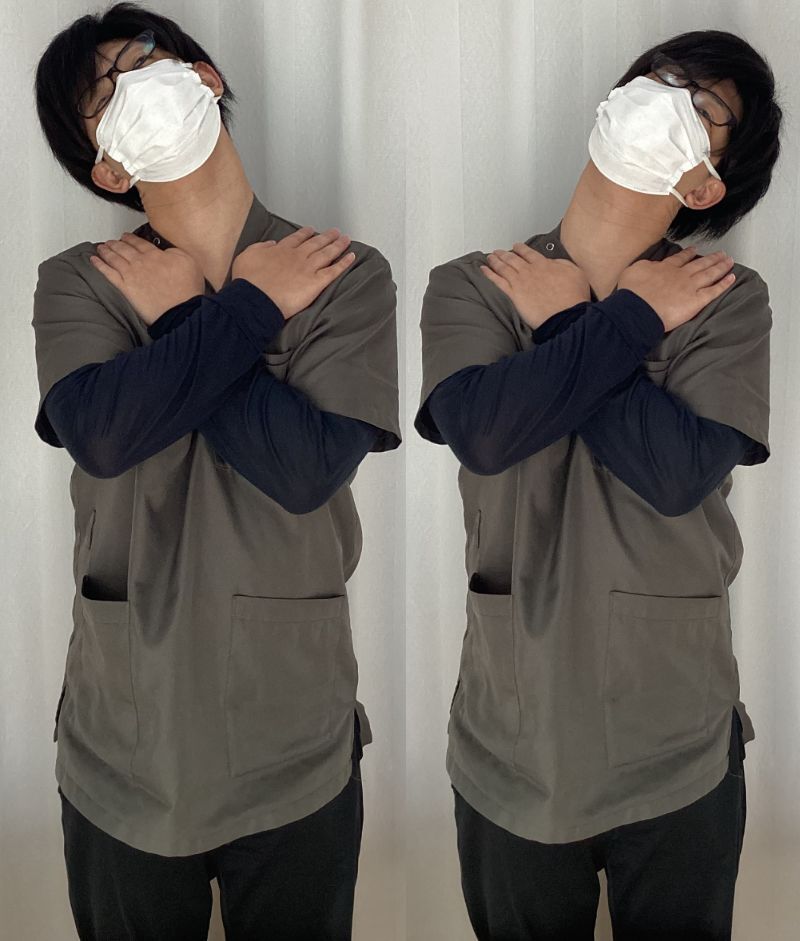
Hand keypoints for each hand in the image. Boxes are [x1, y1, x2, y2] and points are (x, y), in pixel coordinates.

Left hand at [88, 232, 205, 325]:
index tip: (126, 236)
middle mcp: (140, 262)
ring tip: (101, 247)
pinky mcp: (125, 288)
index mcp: (156, 255)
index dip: (131, 238)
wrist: (181, 310)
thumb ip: (175, 252)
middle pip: (124, 248)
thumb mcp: (189, 262)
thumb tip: (166, 250)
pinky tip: (93, 260)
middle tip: (111, 241)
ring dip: (106, 250)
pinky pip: (108, 273)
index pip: (139, 243)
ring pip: (114, 258)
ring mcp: (131, 274)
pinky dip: (99, 265)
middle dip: (116, 243)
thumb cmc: (187, 289)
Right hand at [231, 226, 356, 319]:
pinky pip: (334, 270)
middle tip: (335, 232)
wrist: (255, 298)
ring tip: (346, 239)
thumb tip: (271, 244)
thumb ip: (261, 248)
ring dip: (338, 245)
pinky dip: (344, 263)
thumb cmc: (248, 282)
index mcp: (281, 250)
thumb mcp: (247, 256)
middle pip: (316, 243)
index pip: (296, 239)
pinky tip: (351, 256)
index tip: (311, 230)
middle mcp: (297, 256)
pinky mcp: (316, 282)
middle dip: (326, 236)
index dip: (305, 234)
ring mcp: (308, 268)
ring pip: (327, 253)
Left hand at [480, 242, 590, 329]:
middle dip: (504, 254)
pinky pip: (497, 282)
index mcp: (544, 264)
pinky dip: (489, 274)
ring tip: (489, 258)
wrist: (565, 314)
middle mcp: (529, 270)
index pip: (528, 253)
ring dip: (494, 261)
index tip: (515, 247)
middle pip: (513, 259)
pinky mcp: (513, 295)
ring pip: (503, 268)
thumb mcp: (575, 272)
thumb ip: (562, 264)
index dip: (520, 249)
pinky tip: (483, 270)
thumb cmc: (573, 297)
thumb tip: (553, 262)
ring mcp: (520, 282)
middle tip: (497, 252)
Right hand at [617, 246, 735, 332]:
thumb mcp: (633, 271)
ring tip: (730, 261)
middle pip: (700, 264)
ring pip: (710, 274)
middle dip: (711, 258)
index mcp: (665, 268)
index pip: (680, 259)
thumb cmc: (632, 293)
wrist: (637, 309)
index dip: (689, 253)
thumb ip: (646, 266)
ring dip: (721, 266)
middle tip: (722, 254)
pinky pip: (713, 291)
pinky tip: (732, 278)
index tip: (695, 250)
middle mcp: (681, 275)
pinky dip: (724, 284)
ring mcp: (690, 287)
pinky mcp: (696, 301)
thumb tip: (652, 265)